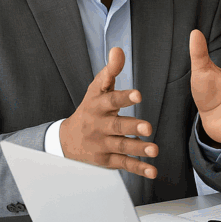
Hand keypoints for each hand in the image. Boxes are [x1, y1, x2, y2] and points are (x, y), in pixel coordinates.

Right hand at [59, 47, 158, 178]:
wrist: (66, 140)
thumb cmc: (90, 109)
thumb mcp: (96, 89)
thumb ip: (110, 71)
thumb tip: (118, 51)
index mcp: (98, 106)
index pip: (110, 100)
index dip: (123, 97)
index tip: (137, 94)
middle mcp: (99, 125)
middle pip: (117, 126)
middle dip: (132, 127)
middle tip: (148, 127)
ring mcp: (103, 144)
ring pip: (121, 146)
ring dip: (138, 149)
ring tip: (154, 149)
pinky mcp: (107, 159)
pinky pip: (123, 163)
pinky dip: (138, 168)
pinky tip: (152, 170)